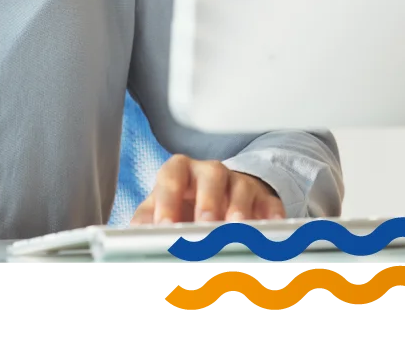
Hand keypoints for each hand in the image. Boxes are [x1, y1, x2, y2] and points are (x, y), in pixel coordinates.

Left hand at [130, 154, 284, 224]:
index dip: (168, 198)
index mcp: (181, 171)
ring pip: (241, 186)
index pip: (172, 175)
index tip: (165, 225)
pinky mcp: (262, 198)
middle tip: (205, 224)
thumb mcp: (162, 206)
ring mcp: (238, 182)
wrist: (217, 196)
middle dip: (208, 200)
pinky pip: (269, 203)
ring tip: (236, 229)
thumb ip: (147, 217)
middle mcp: (210, 172)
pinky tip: (269, 231)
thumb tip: (133, 232)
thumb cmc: (185, 203)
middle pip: (211, 174)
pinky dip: (270, 217)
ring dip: (239, 208)